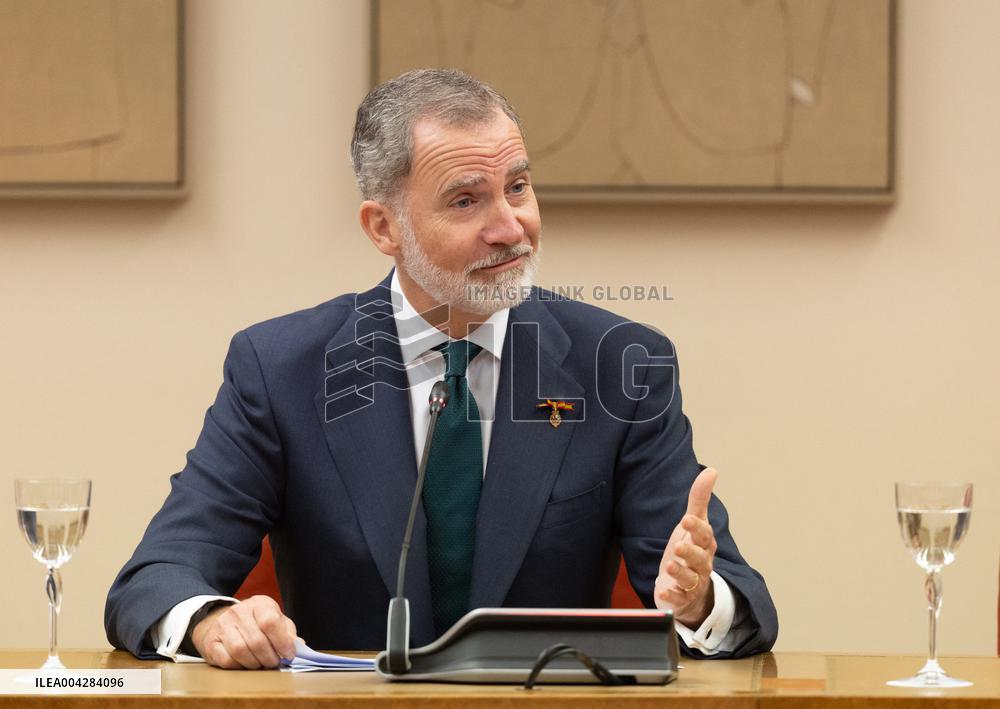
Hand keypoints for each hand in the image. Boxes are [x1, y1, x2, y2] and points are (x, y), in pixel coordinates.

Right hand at [191, 595, 297, 668]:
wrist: (226, 623)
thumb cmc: (257, 624)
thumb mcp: (276, 622)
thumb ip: (288, 634)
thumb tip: (299, 647)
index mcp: (260, 603)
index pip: (270, 621)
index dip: (282, 642)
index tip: (288, 654)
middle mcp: (239, 611)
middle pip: (257, 641)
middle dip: (269, 658)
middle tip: (274, 663)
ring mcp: (223, 625)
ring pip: (241, 651)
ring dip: (254, 663)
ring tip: (260, 664)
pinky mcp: (211, 641)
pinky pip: (227, 660)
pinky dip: (239, 666)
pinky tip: (244, 663)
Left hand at [654, 467, 718, 626]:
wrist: (691, 589)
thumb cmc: (691, 550)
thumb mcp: (693, 525)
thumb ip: (699, 499)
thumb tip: (711, 471)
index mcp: (704, 544)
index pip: (704, 535)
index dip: (696, 528)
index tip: (685, 519)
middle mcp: (702, 564)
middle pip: (700, 558)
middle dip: (690, 552)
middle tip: (678, 547)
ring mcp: (693, 583)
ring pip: (690, 579)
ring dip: (680, 573)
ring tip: (669, 566)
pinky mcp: (681, 599)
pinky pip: (679, 600)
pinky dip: (673, 597)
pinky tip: (665, 593)